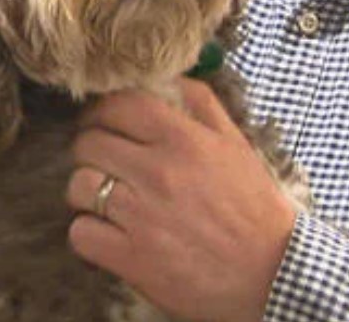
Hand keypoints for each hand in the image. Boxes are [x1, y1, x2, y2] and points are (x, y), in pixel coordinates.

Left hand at [67, 78, 297, 321]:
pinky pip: (80, 233)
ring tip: (106, 198)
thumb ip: (200, 103)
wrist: (270, 271)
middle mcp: (157, 172)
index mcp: (183, 139)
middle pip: (88, 143)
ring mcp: (140, 216)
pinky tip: (109, 231)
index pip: (118, 104)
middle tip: (105, 160)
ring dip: (86, 191)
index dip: (102, 110)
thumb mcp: (235, 143)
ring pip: (77, 186)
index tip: (103, 120)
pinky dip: (89, 233)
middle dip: (91, 148)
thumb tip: (166, 78)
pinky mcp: (131, 257)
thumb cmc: (254, 206)